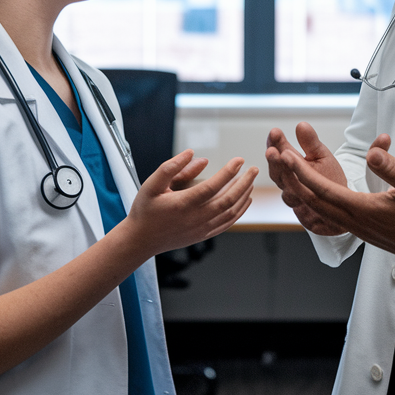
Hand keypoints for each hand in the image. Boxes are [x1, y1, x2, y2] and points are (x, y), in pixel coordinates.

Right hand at [124, 150, 256, 256]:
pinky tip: (245, 201)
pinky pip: (227, 223)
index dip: (228, 172)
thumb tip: (194, 154)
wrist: (140, 239)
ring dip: (244, 196)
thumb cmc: (145, 210)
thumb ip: (172, 167)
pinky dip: (239, 212)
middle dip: (244, 183)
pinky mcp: (203, 235)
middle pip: (228, 200)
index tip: (239, 160)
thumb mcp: (151, 184)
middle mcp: (195, 218)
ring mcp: (201, 229)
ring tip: (252, 181)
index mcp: (182, 204)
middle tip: (254, 169)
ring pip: (230, 213)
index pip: (212, 186)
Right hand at [264, 122, 349, 235]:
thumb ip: (310, 143)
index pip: (279, 152)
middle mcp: (289, 182)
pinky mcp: (305, 217)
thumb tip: (301, 124)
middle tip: (273, 151)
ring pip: (287, 192)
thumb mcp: (322, 156)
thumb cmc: (329, 178)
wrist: (342, 205)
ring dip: (285, 181)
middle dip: (275, 162)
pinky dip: (300, 202)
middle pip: (277, 172)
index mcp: (291, 165)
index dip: (275, 143)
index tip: (275, 132)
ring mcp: (296, 200)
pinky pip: (301, 210)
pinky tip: (300, 195)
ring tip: (286, 172)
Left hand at [278, 141, 394, 271]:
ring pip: (323, 211)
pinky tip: (321, 197)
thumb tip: (372, 152)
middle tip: (279, 161)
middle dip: (294, 181)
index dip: (302, 172)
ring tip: (292, 175)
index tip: (286, 156)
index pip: (324, 190)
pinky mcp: (368, 232)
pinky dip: (320, 204)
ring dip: (305, 192)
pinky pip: (335, 217)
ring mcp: (362, 230)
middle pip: (315, 202)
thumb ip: (392, 169)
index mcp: (364, 211)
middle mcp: (358, 223)